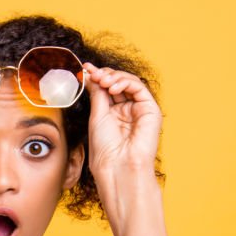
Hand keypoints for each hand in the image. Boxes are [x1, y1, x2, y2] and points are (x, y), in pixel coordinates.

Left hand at [83, 62, 162, 178]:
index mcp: (113, 114)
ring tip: (102, 80)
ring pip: (129, 82)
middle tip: (93, 73)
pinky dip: (125, 82)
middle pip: (118, 83)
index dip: (97, 77)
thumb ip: (98, 94)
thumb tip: (92, 75)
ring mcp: (139, 110)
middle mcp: (127, 111)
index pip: (107, 89)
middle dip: (105, 75)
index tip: (85, 69)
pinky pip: (139, 88)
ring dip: (114, 77)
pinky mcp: (151, 110)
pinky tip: (112, 87)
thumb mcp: (97, 115)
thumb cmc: (105, 148)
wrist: (118, 166)